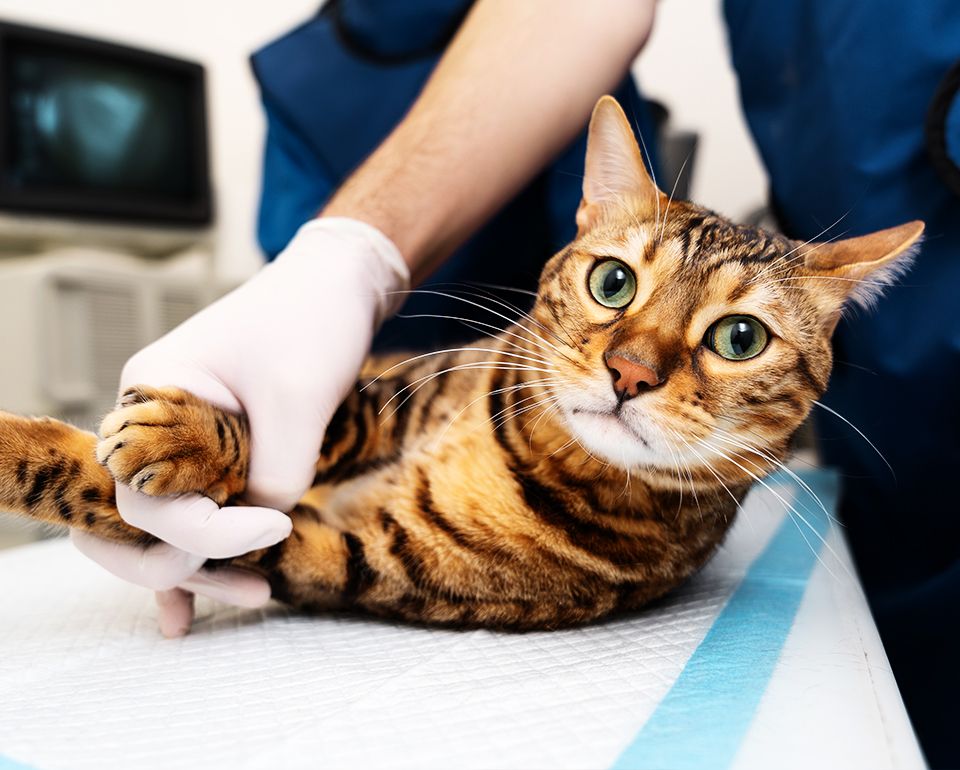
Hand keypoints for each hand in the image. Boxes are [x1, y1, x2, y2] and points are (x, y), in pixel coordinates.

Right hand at [73, 217, 409, 635]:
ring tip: (254, 594)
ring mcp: (179, 434)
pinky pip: (190, 507)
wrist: (337, 285)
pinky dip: (196, 553)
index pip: (150, 496)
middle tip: (247, 586)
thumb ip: (275, 470)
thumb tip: (264, 521)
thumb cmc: (312, 322)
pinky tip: (196, 604)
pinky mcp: (213, 444)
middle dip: (179, 564)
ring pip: (164, 521)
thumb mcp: (297, 398)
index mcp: (152, 396)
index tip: (276, 524)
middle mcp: (153, 420)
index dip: (209, 530)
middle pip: (135, 518)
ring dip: (197, 567)